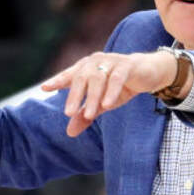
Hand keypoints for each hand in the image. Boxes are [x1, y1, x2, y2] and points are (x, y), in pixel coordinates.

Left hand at [41, 51, 186, 136]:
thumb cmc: (121, 86)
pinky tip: (107, 105)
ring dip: (93, 97)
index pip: (70, 75)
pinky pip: (117, 78)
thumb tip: (69, 133)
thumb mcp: (102, 103)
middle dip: (75, 96)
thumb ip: (86, 115)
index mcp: (87, 68)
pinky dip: (111, 91)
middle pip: (82, 77)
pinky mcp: (128, 65)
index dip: (57, 80)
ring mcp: (112, 61)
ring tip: (90, 115)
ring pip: (98, 79)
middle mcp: (96, 62)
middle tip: (68, 113)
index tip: (44, 88)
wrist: (149, 73)